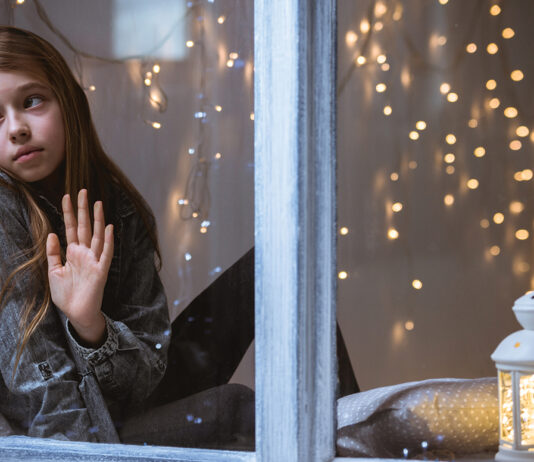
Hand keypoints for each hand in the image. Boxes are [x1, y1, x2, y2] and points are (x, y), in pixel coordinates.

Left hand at [46, 189, 113, 346]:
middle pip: (84, 227)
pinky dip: (108, 241)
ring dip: (97, 220)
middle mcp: (85, 253)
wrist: (76, 313)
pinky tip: (109, 228)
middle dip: (82, 209)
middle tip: (82, 191)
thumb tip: (52, 233)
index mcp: (73, 253)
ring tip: (97, 203)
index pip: (71, 228)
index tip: (66, 196)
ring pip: (97, 236)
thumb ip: (53, 253)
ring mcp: (94, 260)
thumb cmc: (66, 295)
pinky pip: (106, 253)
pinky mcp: (101, 270)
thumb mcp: (54, 272)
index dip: (68, 212)